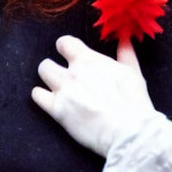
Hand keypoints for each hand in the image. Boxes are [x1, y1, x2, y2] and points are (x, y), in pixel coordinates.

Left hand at [31, 35, 155, 155]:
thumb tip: (125, 39)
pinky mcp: (57, 110)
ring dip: (48, 80)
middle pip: (48, 61)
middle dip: (53, 68)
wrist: (129, 132)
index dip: (65, 48)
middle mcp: (72, 72)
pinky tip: (51, 102)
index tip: (69, 55)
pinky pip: (37, 96)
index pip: (64, 42)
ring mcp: (63, 90)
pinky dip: (41, 97)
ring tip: (57, 89)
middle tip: (63, 78)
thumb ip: (126, 53)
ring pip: (42, 73)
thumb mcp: (133, 72)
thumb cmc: (134, 102)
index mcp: (88, 60)